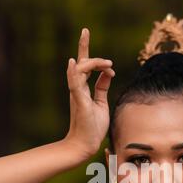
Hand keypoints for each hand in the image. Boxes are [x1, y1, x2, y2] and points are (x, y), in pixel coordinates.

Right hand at [64, 28, 114, 159]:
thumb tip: (108, 73)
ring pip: (80, 70)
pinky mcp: (79, 102)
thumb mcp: (101, 103)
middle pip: (81, 63)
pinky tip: (74, 63)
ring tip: (106, 63)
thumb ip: (102, 87)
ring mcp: (77, 95)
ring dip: (92, 62)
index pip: (86, 66)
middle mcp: (79, 89)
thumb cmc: (93, 127)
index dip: (89, 52)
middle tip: (91, 38)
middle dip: (85, 47)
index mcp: (84, 89)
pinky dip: (74, 73)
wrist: (85, 145)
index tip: (97, 46)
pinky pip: (75, 84)